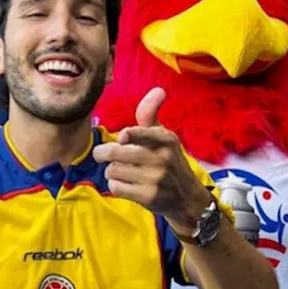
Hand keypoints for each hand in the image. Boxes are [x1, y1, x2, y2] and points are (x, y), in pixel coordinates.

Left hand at [93, 88, 209, 229]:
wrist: (186, 198)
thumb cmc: (169, 162)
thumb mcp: (165, 137)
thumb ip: (151, 115)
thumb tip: (158, 90)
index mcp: (166, 139)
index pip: (142, 132)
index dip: (129, 135)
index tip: (122, 138)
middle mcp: (162, 158)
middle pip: (116, 152)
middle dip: (102, 153)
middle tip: (100, 154)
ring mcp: (155, 178)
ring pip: (113, 169)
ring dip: (111, 171)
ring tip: (120, 171)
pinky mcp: (148, 197)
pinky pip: (116, 187)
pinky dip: (115, 185)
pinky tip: (124, 185)